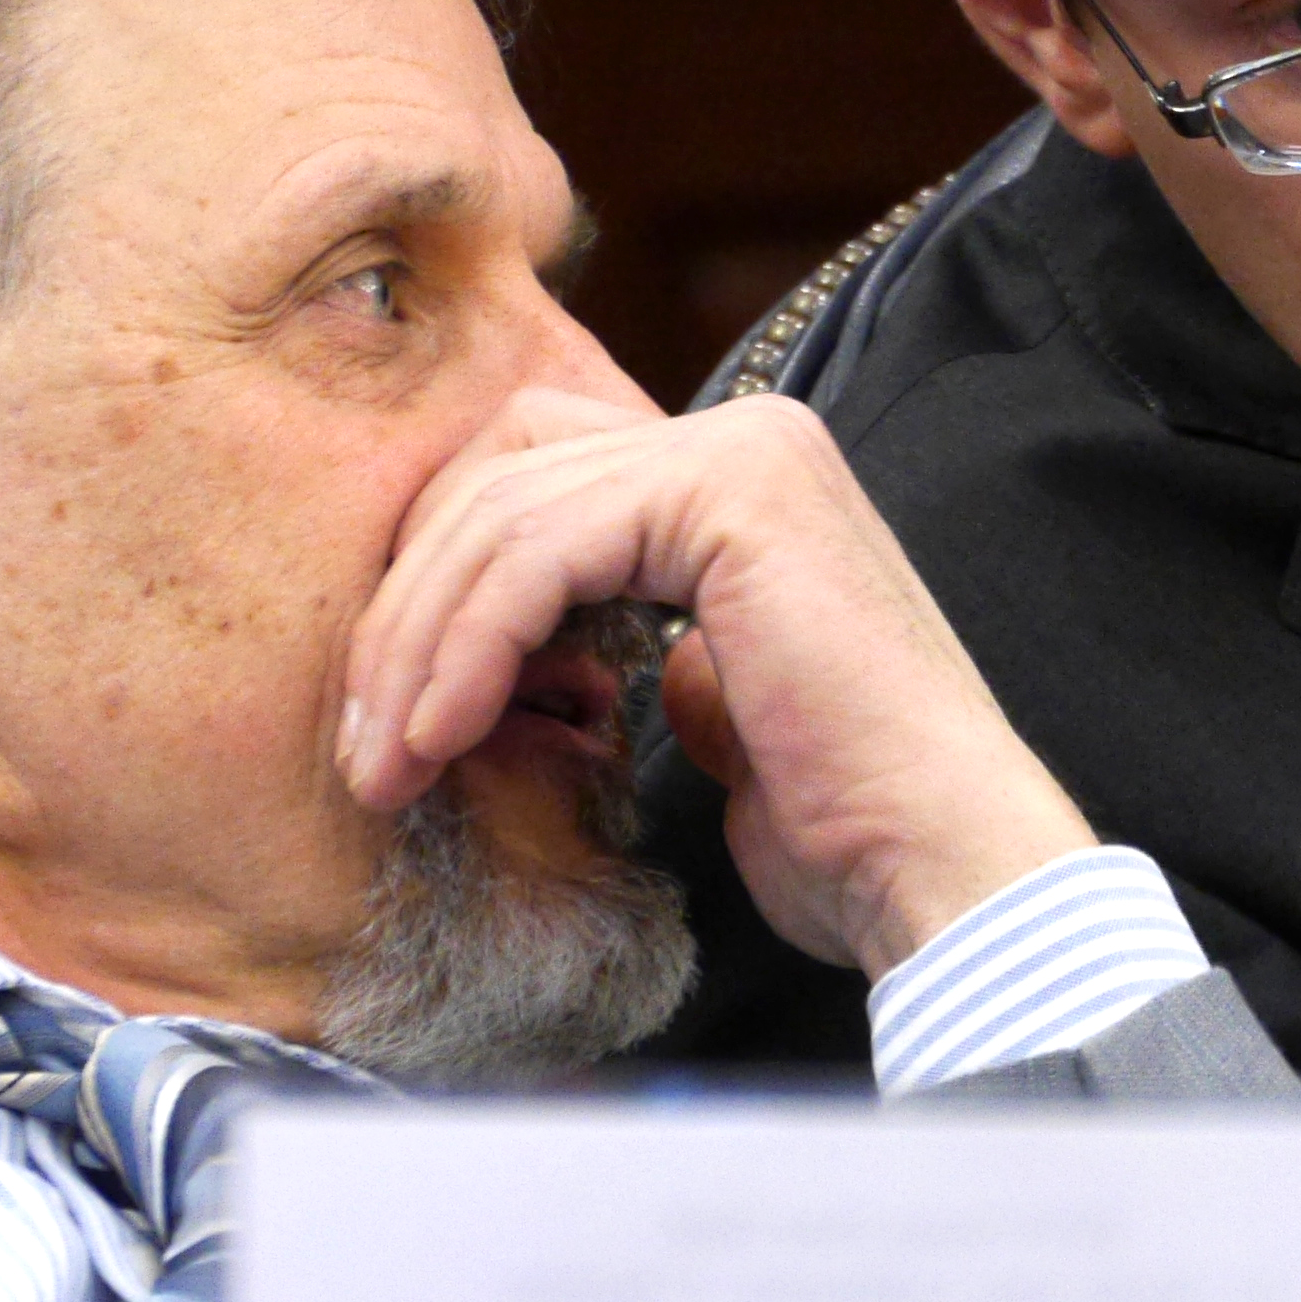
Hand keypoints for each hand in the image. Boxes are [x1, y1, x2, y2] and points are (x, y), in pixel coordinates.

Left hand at [338, 386, 1093, 975]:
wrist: (937, 865)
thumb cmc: (837, 826)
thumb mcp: (701, 705)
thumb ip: (622, 638)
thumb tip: (512, 644)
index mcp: (743, 475)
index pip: (529, 476)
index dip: (436, 591)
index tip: (388, 725)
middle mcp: (750, 436)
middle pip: (498, 473)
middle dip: (406, 614)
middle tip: (363, 751)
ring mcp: (747, 452)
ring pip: (502, 508)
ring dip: (416, 645)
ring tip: (383, 767)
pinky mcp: (731, 495)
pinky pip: (538, 549)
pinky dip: (466, 645)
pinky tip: (440, 736)